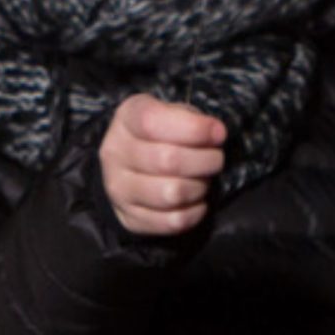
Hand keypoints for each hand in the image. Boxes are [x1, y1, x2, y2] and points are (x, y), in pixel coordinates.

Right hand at [99, 94, 226, 235]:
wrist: (131, 165)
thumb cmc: (161, 135)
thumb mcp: (172, 113)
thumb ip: (191, 119)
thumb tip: (215, 133)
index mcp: (126, 119)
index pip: (152, 123)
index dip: (194, 129)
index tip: (219, 134)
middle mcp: (115, 154)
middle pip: (167, 161)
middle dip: (205, 161)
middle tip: (215, 159)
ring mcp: (119, 190)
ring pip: (171, 194)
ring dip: (200, 187)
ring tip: (203, 180)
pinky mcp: (130, 218)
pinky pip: (173, 221)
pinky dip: (195, 213)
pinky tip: (196, 201)